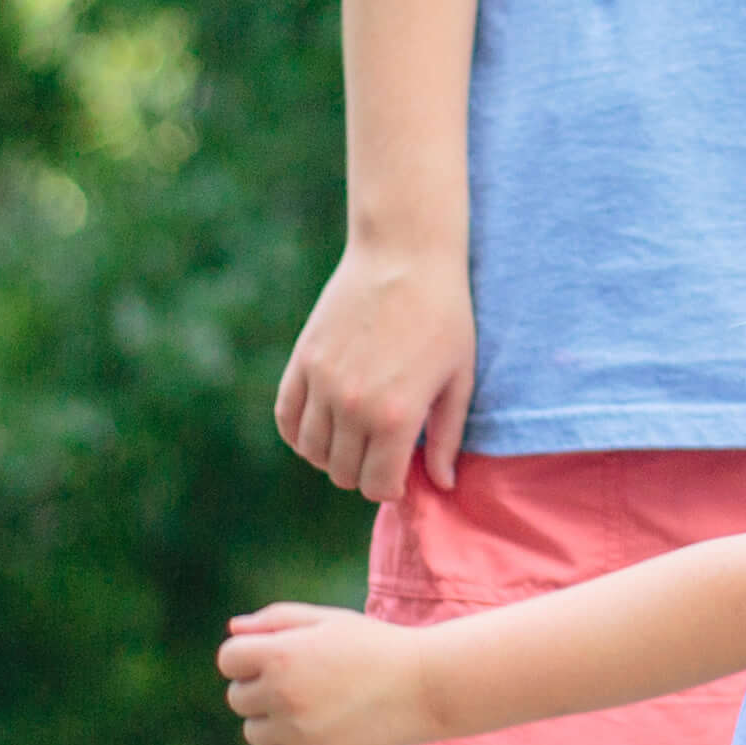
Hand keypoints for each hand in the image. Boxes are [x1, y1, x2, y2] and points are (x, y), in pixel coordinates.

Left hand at [220, 602, 442, 744]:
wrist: (425, 687)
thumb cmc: (375, 646)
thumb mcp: (328, 621)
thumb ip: (275, 620)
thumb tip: (234, 632)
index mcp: (280, 653)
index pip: (229, 660)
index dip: (250, 657)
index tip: (280, 658)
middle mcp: (281, 693)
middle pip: (239, 697)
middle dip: (263, 689)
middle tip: (308, 683)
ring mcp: (295, 730)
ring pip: (254, 732)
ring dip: (274, 722)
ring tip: (317, 709)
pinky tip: (312, 736)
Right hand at [277, 240, 472, 497]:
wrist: (405, 256)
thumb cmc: (444, 316)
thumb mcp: (459, 379)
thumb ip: (447, 437)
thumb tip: (442, 484)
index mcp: (395, 417)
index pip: (377, 486)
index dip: (391, 487)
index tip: (402, 473)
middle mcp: (352, 406)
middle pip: (344, 473)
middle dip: (365, 473)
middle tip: (383, 453)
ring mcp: (322, 383)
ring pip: (311, 450)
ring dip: (332, 455)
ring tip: (356, 439)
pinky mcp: (303, 361)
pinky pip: (286, 417)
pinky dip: (299, 432)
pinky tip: (321, 426)